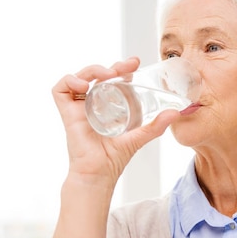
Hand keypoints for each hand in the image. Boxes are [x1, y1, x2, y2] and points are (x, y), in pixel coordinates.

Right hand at [52, 57, 180, 188]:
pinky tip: (84, 86)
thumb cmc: (114, 158)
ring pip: (79, 76)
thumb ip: (156, 126)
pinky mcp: (66, 112)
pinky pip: (60, 89)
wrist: (98, 174)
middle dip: (111, 66)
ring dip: (93, 69)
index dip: (121, 67)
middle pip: (97, 74)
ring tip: (107, 75)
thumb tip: (175, 113)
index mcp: (106, 104)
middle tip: (126, 67)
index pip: (111, 78)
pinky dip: (70, 81)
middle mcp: (91, 102)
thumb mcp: (138, 137)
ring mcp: (78, 106)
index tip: (134, 63)